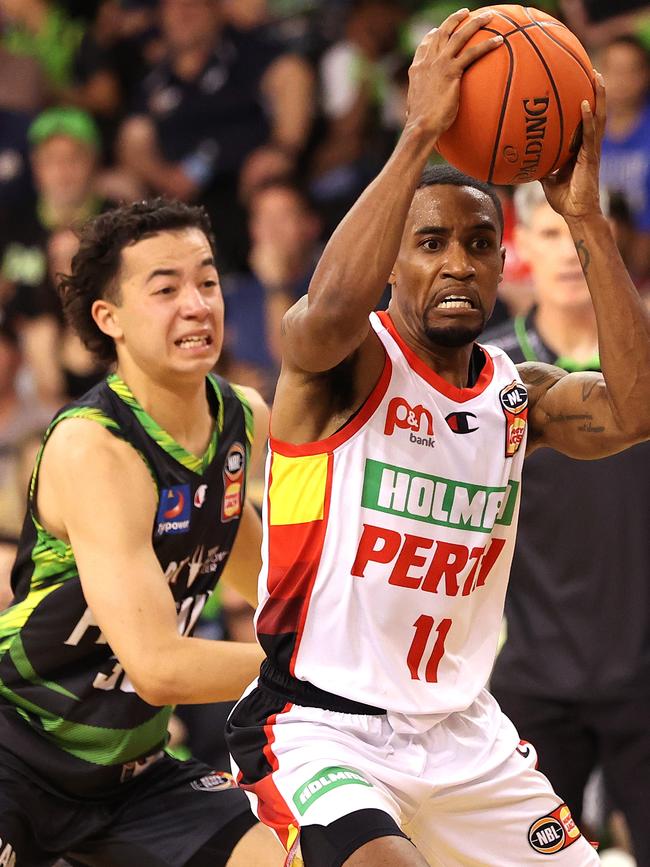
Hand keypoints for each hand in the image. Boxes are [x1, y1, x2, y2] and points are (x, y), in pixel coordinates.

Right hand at [405, 8, 502, 141]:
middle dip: (455, 19)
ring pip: (459, 36)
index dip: (432, 35)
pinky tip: (499, 41)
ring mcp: (439, 64)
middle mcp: (427, 62)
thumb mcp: (414, 109)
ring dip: (476, 23)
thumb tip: (413, 115)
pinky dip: (487, 45)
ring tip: (489, 16)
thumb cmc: (419, 125)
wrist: (420, 125)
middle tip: (465, 12)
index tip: (437, 30)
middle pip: (442, 32)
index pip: (425, 45)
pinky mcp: (451, 72)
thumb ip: (417, 105)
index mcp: (417, 69)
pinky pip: (472, 53)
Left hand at [541, 72, 605, 219]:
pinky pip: (589, 134)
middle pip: (596, 113)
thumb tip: (525, 159)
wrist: (576, 213)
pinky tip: (584, 104)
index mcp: (581, 149)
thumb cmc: (564, 199)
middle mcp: (589, 145)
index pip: (585, 121)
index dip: (585, 103)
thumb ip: (541, 166)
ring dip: (599, 97)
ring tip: (596, 77)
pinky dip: (587, 118)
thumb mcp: (547, 179)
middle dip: (597, 92)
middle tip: (593, 71)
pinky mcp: (590, 158)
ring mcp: (591, 150)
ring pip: (598, 118)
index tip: (581, 84)